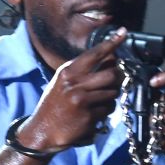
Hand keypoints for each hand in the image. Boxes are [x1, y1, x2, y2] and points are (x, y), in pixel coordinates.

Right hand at [17, 28, 126, 151]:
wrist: (42, 131)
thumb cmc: (54, 106)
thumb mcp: (61, 83)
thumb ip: (81, 72)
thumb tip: (109, 59)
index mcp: (67, 73)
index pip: (94, 54)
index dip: (111, 43)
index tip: (123, 33)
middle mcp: (74, 84)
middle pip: (111, 74)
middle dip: (117, 79)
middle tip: (115, 82)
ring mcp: (81, 101)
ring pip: (112, 93)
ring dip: (109, 98)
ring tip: (96, 103)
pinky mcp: (88, 117)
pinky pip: (107, 110)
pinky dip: (103, 113)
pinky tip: (91, 115)